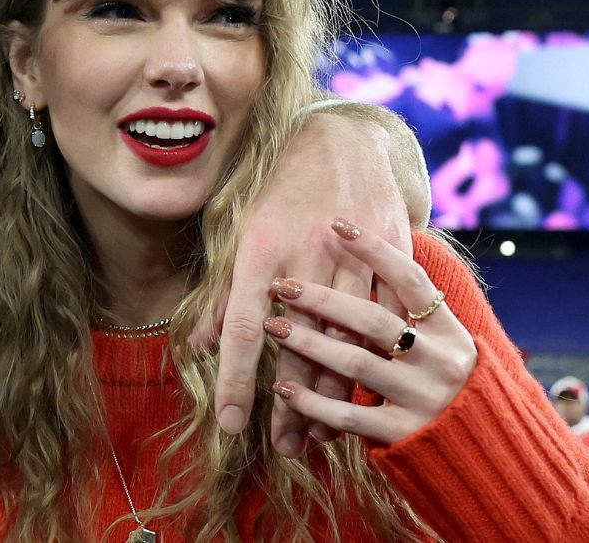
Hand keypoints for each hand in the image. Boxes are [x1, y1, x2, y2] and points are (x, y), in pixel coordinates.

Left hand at [200, 110, 411, 456]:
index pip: (243, 329)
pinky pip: (385, 321)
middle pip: (299, 346)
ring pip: (347, 340)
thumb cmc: (280, 192)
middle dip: (291, 404)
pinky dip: (376, 360)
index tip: (231, 425)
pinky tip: (365, 394)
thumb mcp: (241, 235)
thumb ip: (223, 296)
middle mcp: (305, 257)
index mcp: (260, 251)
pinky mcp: (389, 257)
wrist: (344, 142)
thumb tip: (199, 348)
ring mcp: (351, 258)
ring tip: (319, 436)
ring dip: (334, 393)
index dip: (236, 380)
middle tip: (283, 448)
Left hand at [264, 218, 476, 446]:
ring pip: (356, 364)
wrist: (488, 451)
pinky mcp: (405, 434)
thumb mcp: (442, 343)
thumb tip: (363, 262)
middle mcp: (440, 361)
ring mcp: (423, 398)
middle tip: (282, 286)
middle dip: (322, 301)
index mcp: (448, 331)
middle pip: (374, 321)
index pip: (410, 279)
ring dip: (309, 345)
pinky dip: (312, 403)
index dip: (375, 250)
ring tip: (272, 328)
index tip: (337, 223)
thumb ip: (409, 312)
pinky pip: (349, 416)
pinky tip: (283, 388)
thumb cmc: (445, 384)